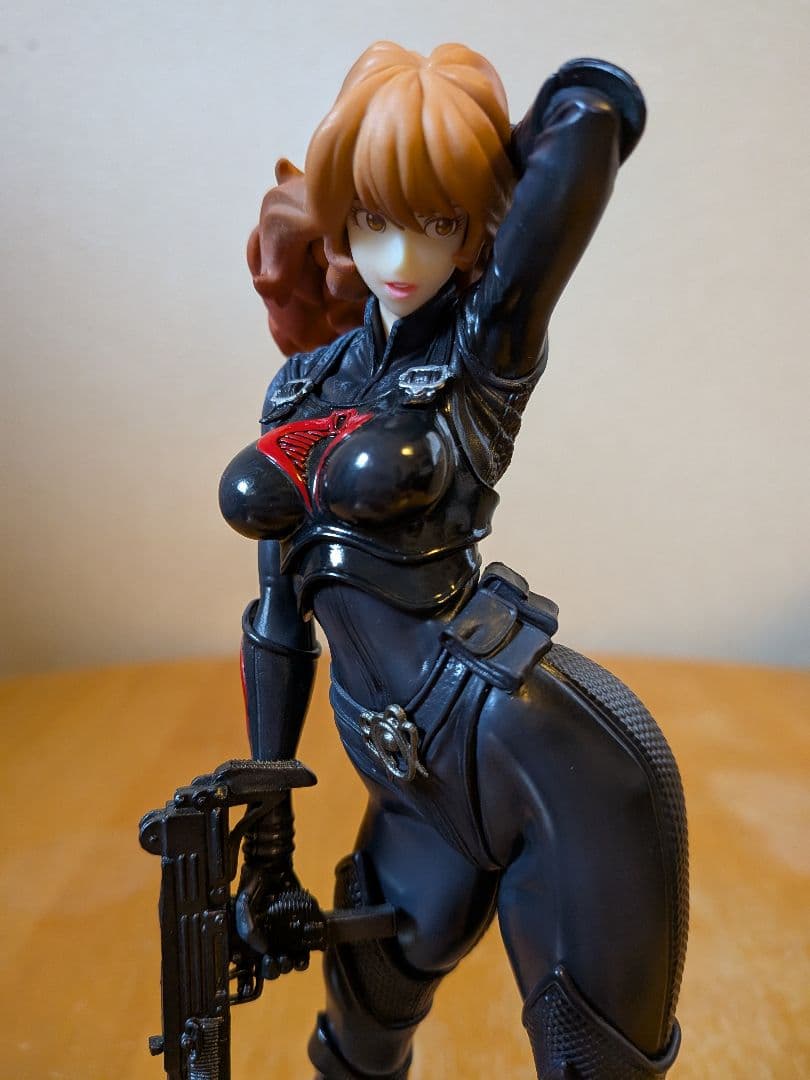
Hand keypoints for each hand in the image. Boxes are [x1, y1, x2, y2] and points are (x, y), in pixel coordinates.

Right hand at [234, 863, 321, 978]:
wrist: (272, 865)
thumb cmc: (254, 885)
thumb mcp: (243, 904)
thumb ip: (248, 927)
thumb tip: (263, 948)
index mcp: (249, 939)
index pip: (252, 964)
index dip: (258, 970)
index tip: (264, 962)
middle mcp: (267, 940)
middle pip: (272, 967)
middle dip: (276, 969)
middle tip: (278, 961)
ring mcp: (284, 935)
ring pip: (289, 960)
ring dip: (291, 965)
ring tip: (291, 960)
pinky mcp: (300, 927)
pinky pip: (304, 948)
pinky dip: (305, 954)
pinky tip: (304, 953)